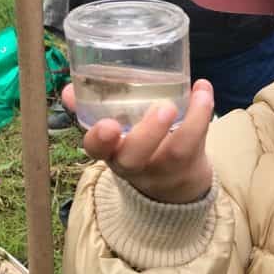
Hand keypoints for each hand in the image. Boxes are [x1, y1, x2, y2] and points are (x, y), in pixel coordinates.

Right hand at [62, 80, 214, 203]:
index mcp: (110, 153)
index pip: (96, 151)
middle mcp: (136, 164)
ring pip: (176, 151)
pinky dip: (204, 113)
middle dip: (146, 134)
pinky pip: (199, 141)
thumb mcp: (112, 135)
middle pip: (135, 158)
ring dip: (189, 122)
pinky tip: (204, 89)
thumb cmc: (136, 148)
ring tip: (197, 95)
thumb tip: (70, 89)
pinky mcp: (190, 163)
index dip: (100, 140)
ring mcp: (164, 166)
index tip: (107, 125)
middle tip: (163, 107)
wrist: (173, 185)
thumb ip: (92, 109)